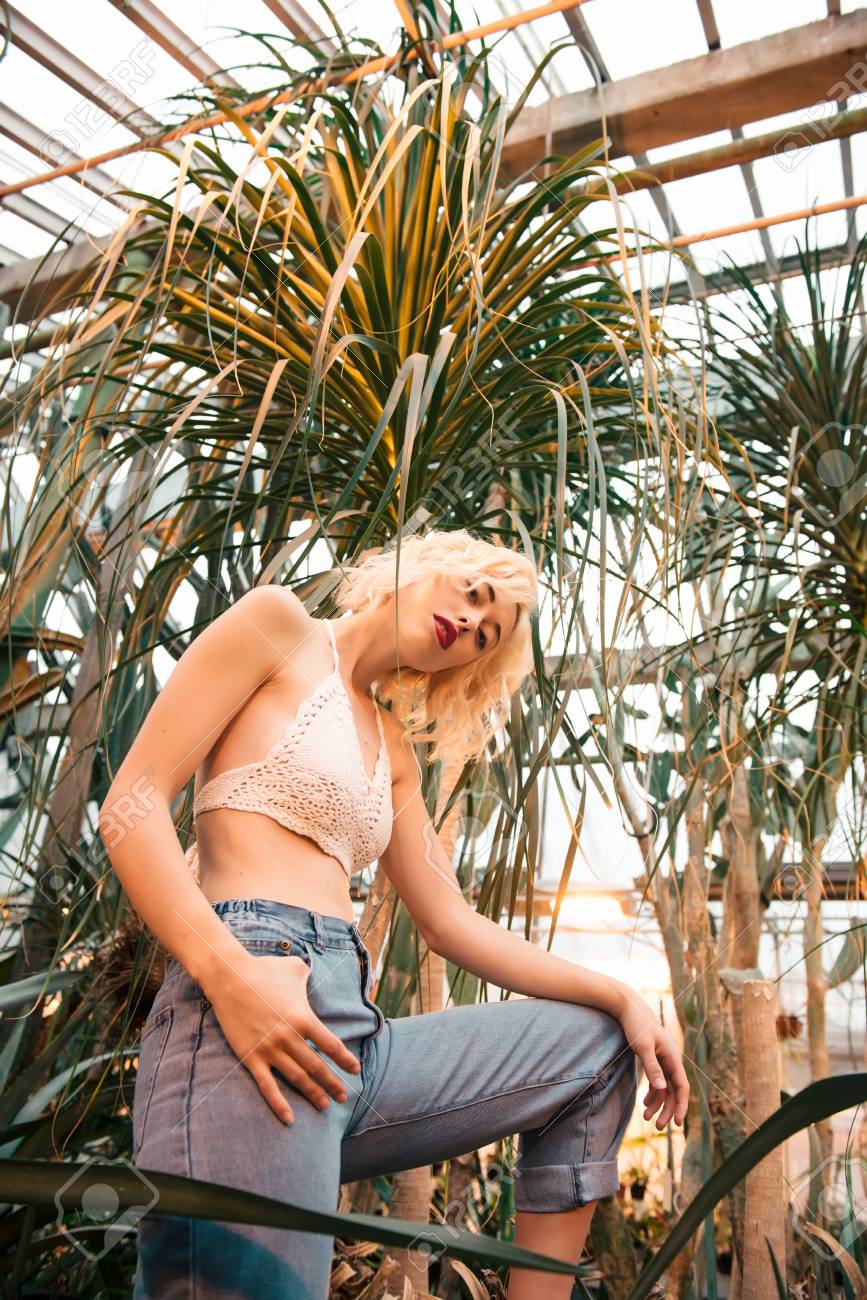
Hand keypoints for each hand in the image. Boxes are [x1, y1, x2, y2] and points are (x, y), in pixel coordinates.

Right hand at [205, 952, 361, 1124]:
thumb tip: (316, 973)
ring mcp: (270, 1049)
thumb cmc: (264, 970)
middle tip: (344, 1097)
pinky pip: (268, 1086)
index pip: (331, 1046)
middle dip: (332, 1084)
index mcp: (304, 1018)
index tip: (355, 1071)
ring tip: (325, 1105)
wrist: (229, 977)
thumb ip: (310, 976)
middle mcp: (290, 1037)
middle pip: (317, 1067)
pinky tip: (289, 1118)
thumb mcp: (295, 969)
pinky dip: (279, 1104)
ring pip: (297, 1078)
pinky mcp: (251, 1057)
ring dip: (313, 1094)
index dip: (345, 1061)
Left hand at [614, 987, 689, 1129]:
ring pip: (665, 1088)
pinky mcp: (655, 1059)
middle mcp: (671, 1060)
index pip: (682, 1086)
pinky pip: (658, 1081)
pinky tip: (645, 1104)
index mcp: (673, 1057)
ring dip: (658, 1103)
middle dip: (668, 1109)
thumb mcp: (643, 1048)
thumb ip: (653, 1068)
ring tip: (647, 1118)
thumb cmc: (636, 1026)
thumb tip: (662, 1088)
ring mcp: (663, 1060)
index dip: (682, 1105)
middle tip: (658, 1126)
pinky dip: (653, 1093)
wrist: (628, 1008)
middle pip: (674, 1090)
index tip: (677, 1122)